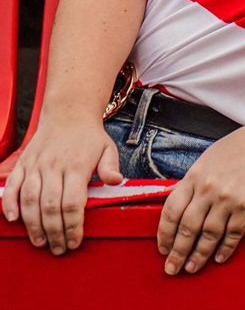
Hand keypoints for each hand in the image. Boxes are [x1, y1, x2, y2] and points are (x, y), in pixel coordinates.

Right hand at [2, 112, 124, 254]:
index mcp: (77, 166)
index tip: (75, 242)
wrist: (68, 113)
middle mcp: (54, 167)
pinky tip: (13, 219)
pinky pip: (13, 186)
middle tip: (58, 249)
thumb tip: (116, 181)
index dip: (73, 226)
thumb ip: (111, 166)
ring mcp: (36, 166)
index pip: (73, 203)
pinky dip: (10, 203)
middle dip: (54, 232)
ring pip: (30, 199)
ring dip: (32, 224)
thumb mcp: (108, 148)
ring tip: (40, 242)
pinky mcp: (23, 164)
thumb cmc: (89, 136)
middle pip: (50, 206)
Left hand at [156, 122, 244, 274]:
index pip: (170, 212)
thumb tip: (179, 206)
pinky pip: (233, 234)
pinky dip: (225, 249)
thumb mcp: (209, 159)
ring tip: (192, 268)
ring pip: (208, 235)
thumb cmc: (242, 148)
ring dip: (199, 255)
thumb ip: (193, 182)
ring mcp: (228, 199)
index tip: (163, 248)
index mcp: (194, 176)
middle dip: (178, 252)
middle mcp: (208, 190)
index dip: (164, 234)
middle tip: (172, 268)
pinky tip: (219, 257)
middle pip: (187, 229)